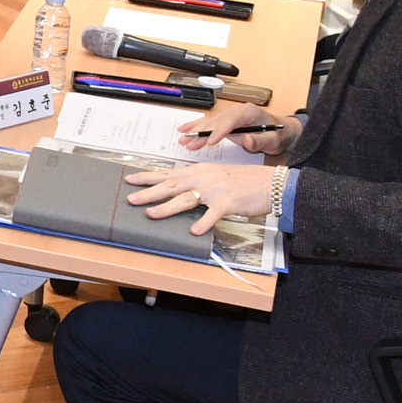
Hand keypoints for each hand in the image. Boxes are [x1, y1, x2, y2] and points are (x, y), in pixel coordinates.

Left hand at [125, 161, 279, 234]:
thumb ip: (199, 182)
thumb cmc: (244, 181)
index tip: (131, 179)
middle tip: (131, 198)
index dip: (149, 176)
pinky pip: (214, 214)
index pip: (169, 173)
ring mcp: (216, 190)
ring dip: (167, 207)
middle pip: (171, 185)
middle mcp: (204, 178)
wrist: (270, 183)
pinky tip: (193, 231)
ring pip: (186, 199)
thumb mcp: (217, 176)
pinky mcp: (229, 203)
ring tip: (151, 214)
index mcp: (200, 171)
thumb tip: (180, 190)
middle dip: (149, 192)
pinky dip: (204, 223)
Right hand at [179, 101, 297, 157]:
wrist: (281, 132)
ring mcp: (230, 116)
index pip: (230, 121)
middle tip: (189, 142)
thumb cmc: (278, 134)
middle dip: (201, 132)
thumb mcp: (274, 140)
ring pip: (209, 122)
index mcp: (248, 112)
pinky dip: (197, 127)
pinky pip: (209, 124)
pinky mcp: (226, 122)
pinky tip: (185, 130)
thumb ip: (260, 140)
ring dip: (195, 131)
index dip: (218, 131)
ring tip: (183, 139)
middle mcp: (236, 111)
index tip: (209, 142)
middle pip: (215, 122)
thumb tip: (247, 140)